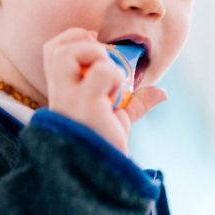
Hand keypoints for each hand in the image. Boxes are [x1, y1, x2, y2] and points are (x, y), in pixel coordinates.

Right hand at [43, 28, 166, 154]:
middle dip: (82, 43)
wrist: (103, 175)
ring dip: (96, 56)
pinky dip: (114, 76)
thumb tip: (162, 93)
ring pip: (67, 53)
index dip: (73, 39)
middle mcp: (60, 95)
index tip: (95, 43)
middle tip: (104, 60)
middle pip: (56, 49)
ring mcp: (69, 99)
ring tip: (110, 79)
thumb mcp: (119, 120)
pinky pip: (102, 72)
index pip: (52, 51)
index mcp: (63, 93)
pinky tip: (115, 97)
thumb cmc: (105, 148)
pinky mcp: (85, 105)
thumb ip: (134, 103)